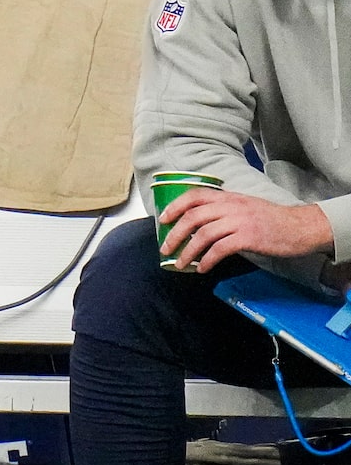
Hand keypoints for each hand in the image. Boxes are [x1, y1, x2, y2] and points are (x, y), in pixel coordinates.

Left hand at [162, 187, 333, 273]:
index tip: (163, 219)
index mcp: (228, 197)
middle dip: (175, 234)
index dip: (175, 206)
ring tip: (180, 264)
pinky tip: (203, 268)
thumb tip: (200, 225)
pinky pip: (220, 249)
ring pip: (203, 234)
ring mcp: (239, 221)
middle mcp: (231, 206)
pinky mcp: (248, 238)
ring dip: (188, 251)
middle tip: (165, 249)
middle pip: (193, 217)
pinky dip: (207, 260)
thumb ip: (224, 211)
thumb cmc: (273, 219)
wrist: (302, 226)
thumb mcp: (245, 207)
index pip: (194, 195)